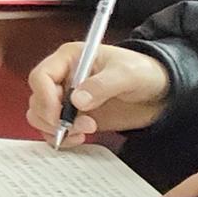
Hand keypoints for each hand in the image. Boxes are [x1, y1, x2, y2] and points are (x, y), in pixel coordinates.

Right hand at [25, 40, 169, 146]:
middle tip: (79, 125)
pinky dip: (62, 137)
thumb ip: (102, 85)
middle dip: (52, 117)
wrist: (160, 91)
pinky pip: (55, 129)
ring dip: (56, 129)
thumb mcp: (127, 74)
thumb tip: (77, 101)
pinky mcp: (75, 117)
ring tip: (83, 131)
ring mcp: (68, 99)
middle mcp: (63, 78)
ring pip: (41, 116)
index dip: (44, 96)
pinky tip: (80, 137)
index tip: (59, 114)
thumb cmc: (144, 72)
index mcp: (69, 59)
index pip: (41, 76)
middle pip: (37, 99)